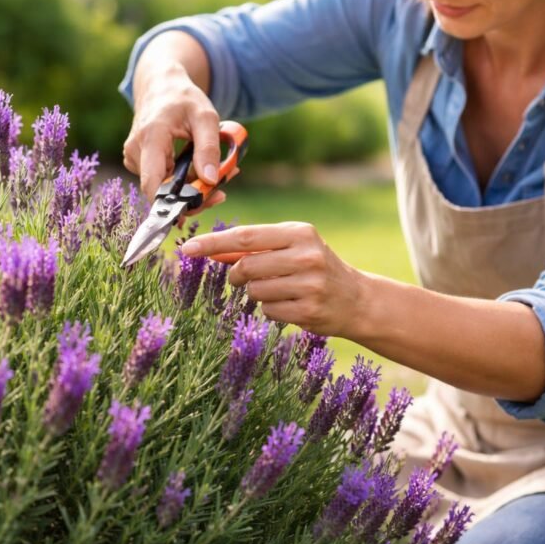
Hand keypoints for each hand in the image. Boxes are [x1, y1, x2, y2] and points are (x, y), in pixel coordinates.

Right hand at [122, 65, 226, 210]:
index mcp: (151, 137)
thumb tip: (211, 181)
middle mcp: (135, 149)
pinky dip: (179, 182)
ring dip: (188, 189)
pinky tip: (196, 172)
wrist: (161, 87)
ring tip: (215, 176)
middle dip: (191, 196)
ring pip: (161, 188)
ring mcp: (133, 157)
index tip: (199, 207)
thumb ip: (209, 148)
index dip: (172, 204)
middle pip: (160, 190)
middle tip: (220, 193)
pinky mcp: (137, 162)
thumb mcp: (206, 117)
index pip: (153, 183)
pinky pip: (159, 180)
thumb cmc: (184, 98)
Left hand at [181, 222, 363, 334]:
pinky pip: (268, 310)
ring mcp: (310, 284)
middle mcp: (307, 255)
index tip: (188, 249)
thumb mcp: (289, 248)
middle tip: (240, 278)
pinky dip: (270, 309)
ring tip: (278, 290)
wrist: (356, 299)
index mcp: (299, 232)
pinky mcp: (309, 310)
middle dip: (235, 275)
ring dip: (256, 293)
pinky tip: (289, 304)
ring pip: (255, 291)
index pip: (245, 236)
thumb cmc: (314, 268)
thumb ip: (252, 248)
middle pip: (246, 266)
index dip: (213, 243)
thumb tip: (211, 251)